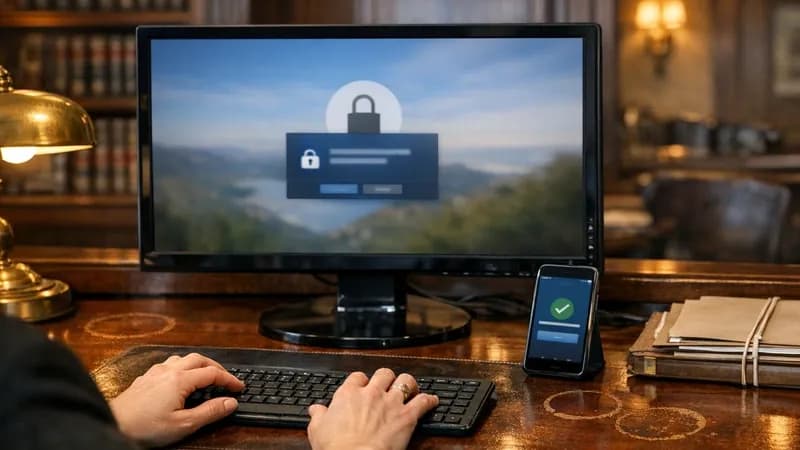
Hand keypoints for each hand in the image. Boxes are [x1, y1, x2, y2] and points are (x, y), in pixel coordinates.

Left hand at [108, 353, 243, 447]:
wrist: (112, 425)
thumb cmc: (144, 427)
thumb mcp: (183, 424)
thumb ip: (209, 412)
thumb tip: (230, 402)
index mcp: (180, 380)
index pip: (213, 373)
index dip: (229, 379)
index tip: (239, 387)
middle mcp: (168, 371)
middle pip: (199, 359)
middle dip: (216, 367)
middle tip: (226, 379)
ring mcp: (154, 373)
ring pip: (182, 358)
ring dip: (198, 364)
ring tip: (205, 376)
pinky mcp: (144, 378)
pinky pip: (168, 364)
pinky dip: (181, 367)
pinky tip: (179, 378)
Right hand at [307, 368, 438, 449]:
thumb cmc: (336, 447)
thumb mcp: (318, 430)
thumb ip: (318, 416)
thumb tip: (315, 410)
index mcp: (349, 394)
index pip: (357, 377)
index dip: (362, 380)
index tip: (363, 386)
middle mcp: (371, 393)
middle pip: (384, 373)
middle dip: (387, 377)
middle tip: (388, 384)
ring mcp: (391, 403)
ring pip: (405, 381)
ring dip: (409, 383)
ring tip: (411, 388)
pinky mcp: (407, 416)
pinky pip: (423, 402)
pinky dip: (429, 401)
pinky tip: (432, 401)